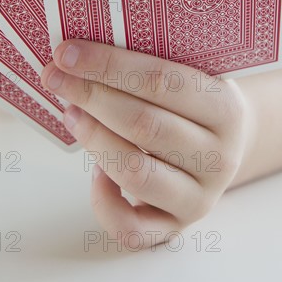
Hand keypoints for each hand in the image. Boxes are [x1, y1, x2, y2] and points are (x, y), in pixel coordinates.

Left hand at [41, 39, 252, 249]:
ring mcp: (199, 197)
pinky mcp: (175, 226)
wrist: (224, 145)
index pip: (162, 82)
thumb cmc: (196, 104)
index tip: (67, 52)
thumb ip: (152, 67)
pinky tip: (95, 171)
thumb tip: (83, 54)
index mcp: (226, 109)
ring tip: (70, 112)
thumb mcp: (194, 76)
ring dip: (93, 139)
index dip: (109, 65)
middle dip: (91, 96)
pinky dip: (104, 201)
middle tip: (55, 76)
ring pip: (135, 173)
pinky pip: (132, 229)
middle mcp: (219, 157)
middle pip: (144, 125)